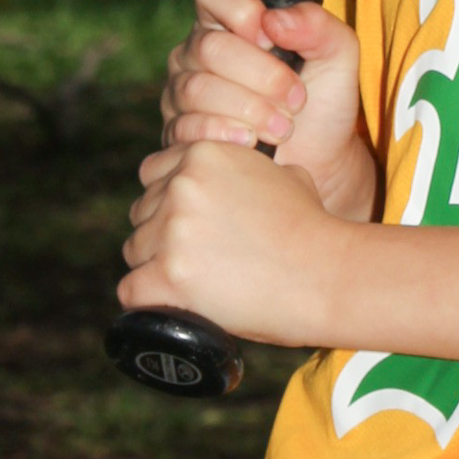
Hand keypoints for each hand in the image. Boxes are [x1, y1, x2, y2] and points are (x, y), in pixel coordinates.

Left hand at [119, 139, 348, 345]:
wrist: (327, 275)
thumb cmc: (312, 230)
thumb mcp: (286, 176)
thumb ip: (249, 170)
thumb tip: (241, 180)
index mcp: (204, 154)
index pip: (153, 173)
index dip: (168, 200)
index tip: (189, 223)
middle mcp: (182, 185)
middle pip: (141, 212)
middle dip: (161, 234)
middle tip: (197, 258)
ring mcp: (172, 230)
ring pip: (134, 250)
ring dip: (156, 267)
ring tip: (194, 282)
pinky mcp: (168, 275)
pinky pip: (131, 290)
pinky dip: (149, 301)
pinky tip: (174, 303)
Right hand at [161, 0, 375, 220]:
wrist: (320, 161)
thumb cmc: (324, 101)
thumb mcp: (337, 55)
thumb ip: (317, 25)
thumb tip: (274, 21)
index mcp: (229, 21)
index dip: (242, 11)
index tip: (275, 41)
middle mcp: (197, 52)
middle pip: (210, 48)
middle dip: (262, 76)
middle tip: (297, 101)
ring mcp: (182, 92)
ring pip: (198, 89)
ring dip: (251, 110)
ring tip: (284, 128)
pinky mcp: (178, 132)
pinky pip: (187, 126)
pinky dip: (227, 135)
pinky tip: (252, 144)